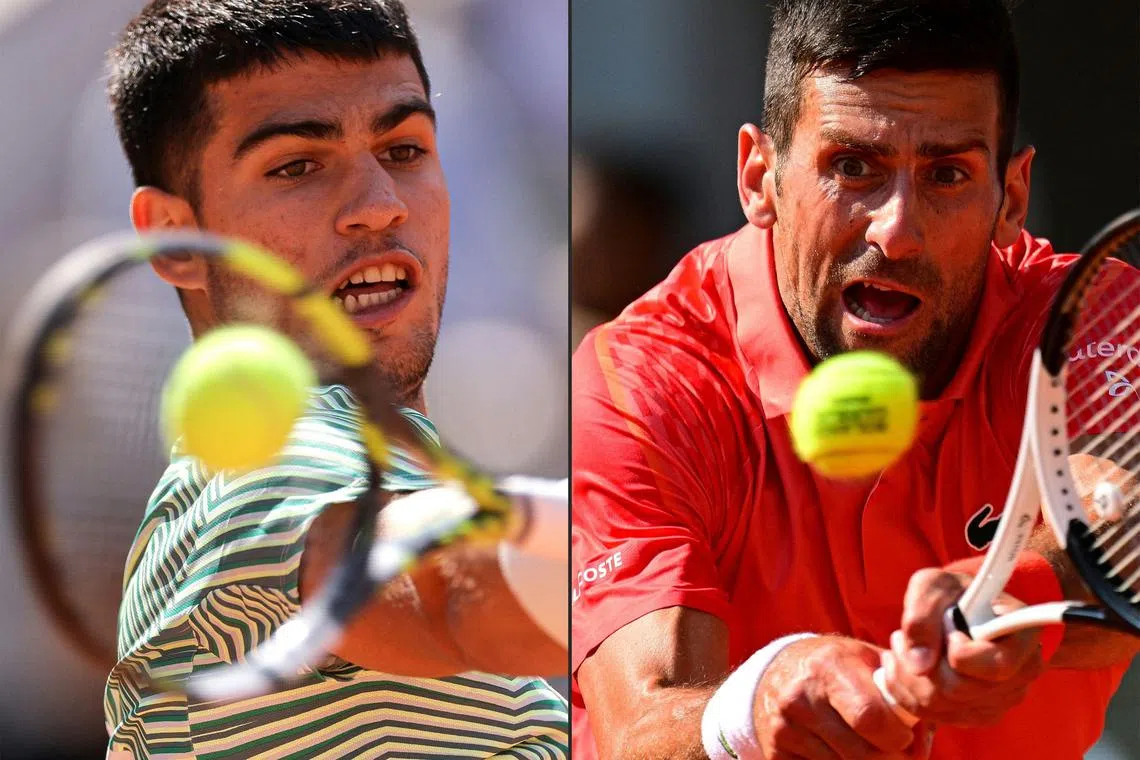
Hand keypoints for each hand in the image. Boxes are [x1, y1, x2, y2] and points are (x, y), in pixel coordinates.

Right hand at [756, 636, 933, 758]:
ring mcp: (784, 726)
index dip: (899, 738)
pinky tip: (842, 752)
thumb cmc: (836, 666)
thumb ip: (899, 685)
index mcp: (828, 666)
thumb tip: (931, 719)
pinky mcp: (776, 751)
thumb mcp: (865, 660)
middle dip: (889, 759)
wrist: (778, 672)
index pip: (870, 717)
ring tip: (871, 749)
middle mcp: (800, 696)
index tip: (907, 736)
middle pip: (861, 753)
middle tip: (899, 752)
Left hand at [880, 568, 1044, 725]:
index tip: (947, 624)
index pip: (995, 667)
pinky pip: (933, 715)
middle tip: (901, 636)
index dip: (959, 651)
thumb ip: (923, 614)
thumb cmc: (953, 593)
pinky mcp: (978, 713)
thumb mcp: (934, 586)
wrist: (962, 608)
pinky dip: (906, 691)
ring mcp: (1001, 700)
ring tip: (899, 647)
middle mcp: (1020, 676)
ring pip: (939, 706)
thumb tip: (919, 664)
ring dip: (905, 676)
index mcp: (1024, 638)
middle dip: (918, 663)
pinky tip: (901, 666)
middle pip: (958, 690)